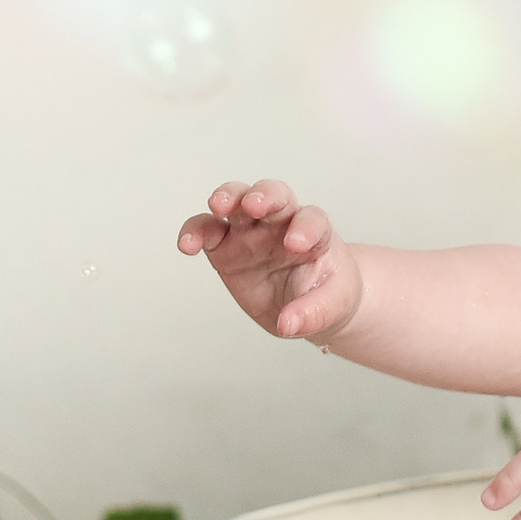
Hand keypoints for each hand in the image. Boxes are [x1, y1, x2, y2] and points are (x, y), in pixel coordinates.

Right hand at [176, 179, 362, 342]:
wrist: (310, 303)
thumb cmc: (327, 294)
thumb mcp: (333, 306)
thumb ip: (312, 313)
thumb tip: (286, 324)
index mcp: (315, 232)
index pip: (312, 219)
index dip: (305, 227)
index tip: (297, 245)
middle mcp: (282, 223)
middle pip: (273, 195)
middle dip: (263, 195)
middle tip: (255, 205)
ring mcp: (251, 231)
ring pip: (237, 200)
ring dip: (227, 197)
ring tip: (218, 206)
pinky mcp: (225, 245)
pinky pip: (206, 230)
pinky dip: (195, 232)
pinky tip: (187, 244)